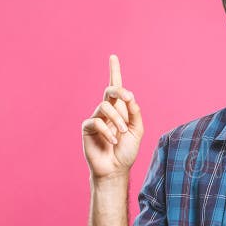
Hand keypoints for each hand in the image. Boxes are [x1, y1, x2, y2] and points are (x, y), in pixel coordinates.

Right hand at [81, 54, 143, 179]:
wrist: (115, 169)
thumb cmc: (127, 151)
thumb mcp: (137, 130)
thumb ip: (135, 113)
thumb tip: (130, 97)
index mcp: (120, 110)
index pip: (116, 88)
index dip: (114, 72)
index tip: (113, 57)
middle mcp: (107, 111)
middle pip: (110, 90)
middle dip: (119, 90)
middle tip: (127, 97)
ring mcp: (96, 118)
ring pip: (105, 106)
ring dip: (117, 119)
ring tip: (123, 133)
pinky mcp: (87, 128)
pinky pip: (96, 121)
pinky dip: (108, 131)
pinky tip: (113, 141)